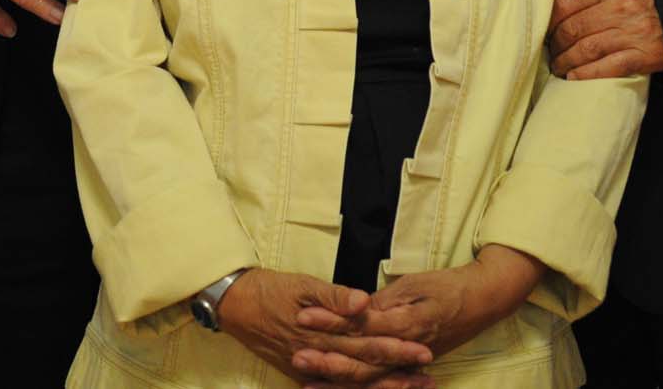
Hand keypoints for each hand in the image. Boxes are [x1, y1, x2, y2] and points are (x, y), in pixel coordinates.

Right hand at [220, 269, 434, 387]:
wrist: (235, 305)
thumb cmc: (271, 289)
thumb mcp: (302, 284)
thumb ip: (334, 295)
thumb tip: (364, 303)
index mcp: (323, 332)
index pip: (367, 343)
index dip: (396, 348)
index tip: (424, 350)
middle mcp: (319, 355)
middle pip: (365, 367)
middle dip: (398, 372)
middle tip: (427, 374)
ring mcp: (309, 367)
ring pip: (353, 381)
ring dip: (383, 385)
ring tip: (412, 386)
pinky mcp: (300, 371)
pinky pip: (333, 386)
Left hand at [301, 245, 544, 377]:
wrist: (483, 301)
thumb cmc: (447, 286)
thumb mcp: (415, 284)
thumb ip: (385, 300)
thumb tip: (356, 307)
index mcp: (407, 323)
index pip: (362, 324)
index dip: (331, 320)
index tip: (303, 315)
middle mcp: (408, 349)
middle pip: (362, 360)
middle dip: (327, 359)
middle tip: (296, 355)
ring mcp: (410, 363)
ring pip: (370, 379)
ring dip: (338, 380)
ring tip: (306, 380)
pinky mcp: (410, 368)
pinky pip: (382, 384)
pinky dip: (359, 388)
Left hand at [548, 0, 662, 77]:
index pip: (567, 2)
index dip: (549, 18)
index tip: (543, 26)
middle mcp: (622, 7)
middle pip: (574, 28)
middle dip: (555, 42)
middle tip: (548, 49)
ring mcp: (634, 33)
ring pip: (587, 49)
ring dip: (566, 61)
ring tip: (558, 65)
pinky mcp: (645, 56)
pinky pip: (609, 67)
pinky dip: (587, 75)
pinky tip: (573, 77)